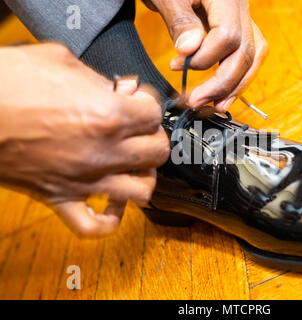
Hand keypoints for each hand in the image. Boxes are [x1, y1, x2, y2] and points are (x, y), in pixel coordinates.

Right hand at [0, 43, 169, 237]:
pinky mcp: (59, 198)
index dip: (149, 103)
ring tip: (134, 164)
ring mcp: (83, 179)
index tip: (139, 101)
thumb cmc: (8, 82)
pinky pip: (94, 225)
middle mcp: (103, 151)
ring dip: (143, 176)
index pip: (154, 114)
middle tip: (140, 129)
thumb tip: (120, 89)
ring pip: (141, 191)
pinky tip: (111, 203)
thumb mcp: (60, 61)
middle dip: (153, 136)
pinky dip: (109, 219)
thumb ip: (99, 77)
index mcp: (108, 115)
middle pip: (157, 152)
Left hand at [145, 0, 267, 111]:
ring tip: (217, 105)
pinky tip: (224, 92)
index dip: (203, 59)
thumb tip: (190, 50)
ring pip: (253, 57)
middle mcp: (242, 8)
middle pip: (246, 53)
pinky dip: (237, 76)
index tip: (176, 66)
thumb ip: (180, 21)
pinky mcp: (238, 28)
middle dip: (222, 83)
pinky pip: (248, 55)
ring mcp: (243, 18)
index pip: (228, 37)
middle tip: (197, 102)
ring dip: (235, 85)